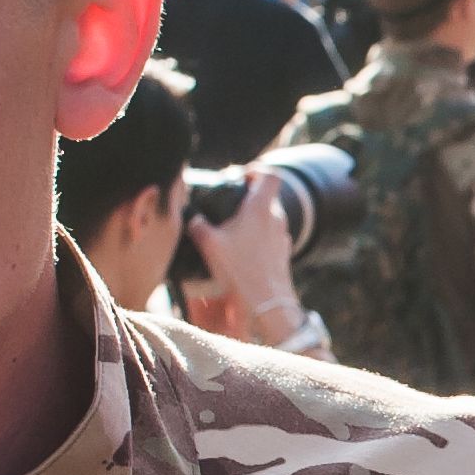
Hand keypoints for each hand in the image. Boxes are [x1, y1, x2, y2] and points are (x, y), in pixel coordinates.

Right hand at [181, 176, 301, 338]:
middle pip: (266, 197)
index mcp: (260, 209)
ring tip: (231, 230)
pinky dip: (258, 237)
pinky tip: (241, 251)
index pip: (270, 175)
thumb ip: (198, 225)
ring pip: (268, 218)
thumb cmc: (240, 271)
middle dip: (247, 197)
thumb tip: (191, 218)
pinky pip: (270, 237)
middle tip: (228, 205)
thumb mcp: (209, 244)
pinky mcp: (283, 254)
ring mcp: (282, 237)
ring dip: (252, 219)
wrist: (267, 303)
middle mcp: (276, 219)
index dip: (256, 171)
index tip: (240, 177)